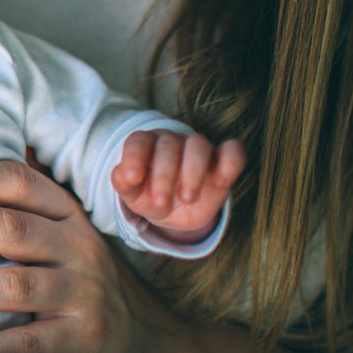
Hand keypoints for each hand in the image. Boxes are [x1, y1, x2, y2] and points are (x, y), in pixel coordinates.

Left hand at [0, 159, 182, 352]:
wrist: (147, 339)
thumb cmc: (78, 279)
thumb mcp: (59, 235)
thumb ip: (14, 209)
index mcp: (66, 213)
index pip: (18, 182)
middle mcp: (78, 245)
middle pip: (8, 229)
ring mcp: (84, 292)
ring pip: (13, 285)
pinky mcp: (86, 339)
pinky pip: (28, 343)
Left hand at [111, 131, 244, 240]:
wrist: (177, 210)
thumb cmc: (151, 196)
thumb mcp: (134, 196)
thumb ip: (124, 185)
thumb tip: (120, 174)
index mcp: (146, 145)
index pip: (138, 141)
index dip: (134, 158)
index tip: (132, 179)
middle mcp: (171, 141)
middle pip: (168, 147)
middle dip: (164, 175)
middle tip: (161, 203)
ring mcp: (198, 148)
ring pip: (198, 145)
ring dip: (193, 171)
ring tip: (187, 198)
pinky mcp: (223, 160)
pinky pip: (232, 151)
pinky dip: (230, 162)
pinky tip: (221, 181)